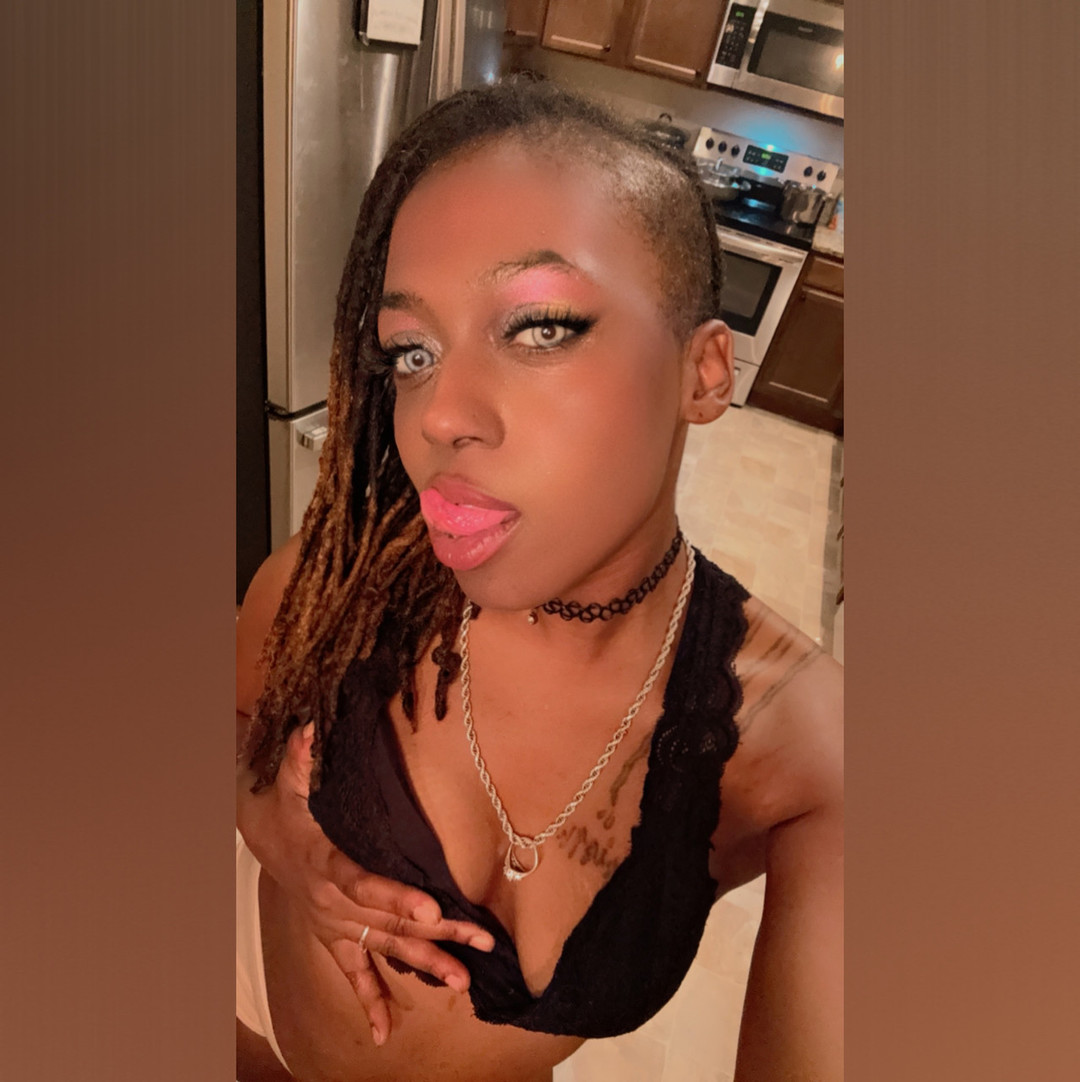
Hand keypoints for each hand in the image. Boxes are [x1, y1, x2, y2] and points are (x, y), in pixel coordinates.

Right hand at [237, 722, 494, 1045]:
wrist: (268, 841)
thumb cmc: (289, 808)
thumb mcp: (291, 780)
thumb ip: (305, 759)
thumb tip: (314, 727)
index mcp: (326, 866)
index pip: (365, 885)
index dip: (397, 898)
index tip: (432, 911)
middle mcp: (332, 904)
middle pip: (388, 923)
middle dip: (435, 935)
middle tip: (476, 945)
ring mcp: (335, 926)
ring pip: (383, 950)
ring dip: (423, 965)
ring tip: (462, 982)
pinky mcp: (336, 938)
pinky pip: (352, 976)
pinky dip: (369, 1003)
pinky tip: (386, 1033)